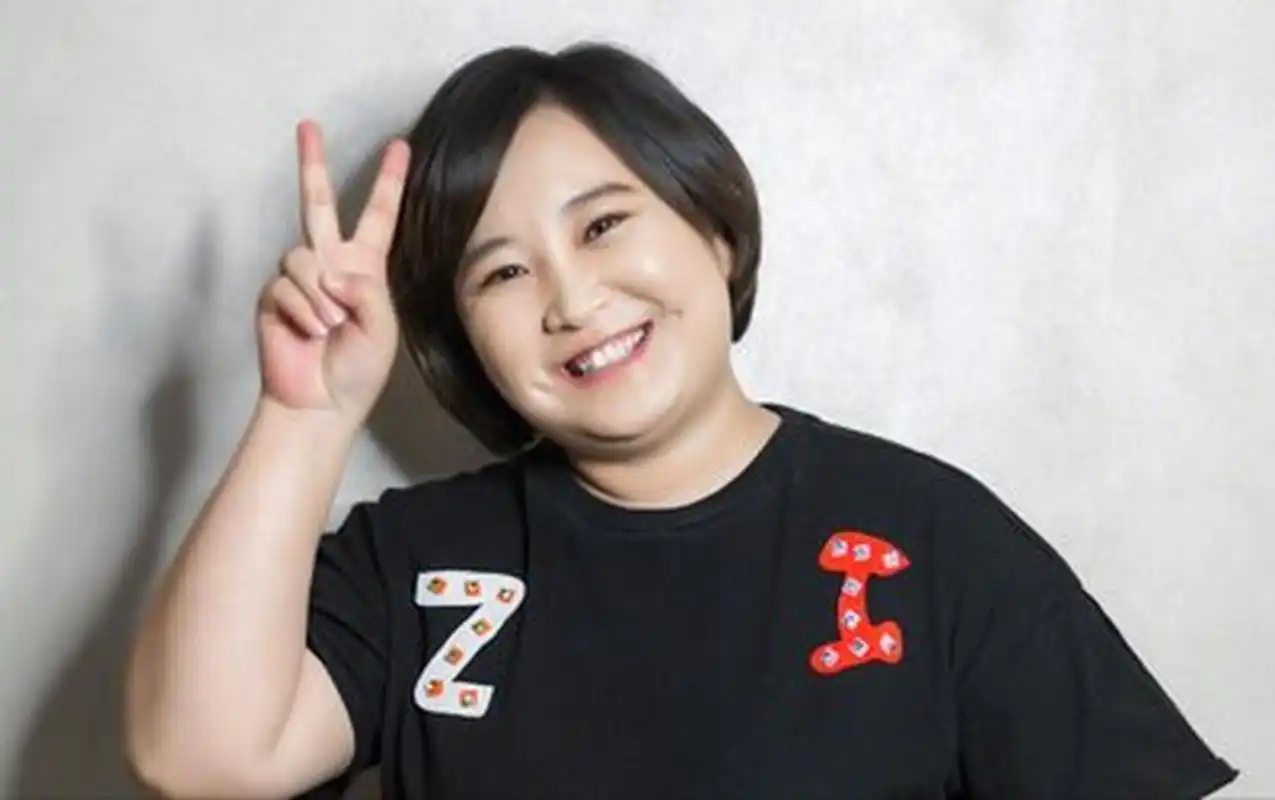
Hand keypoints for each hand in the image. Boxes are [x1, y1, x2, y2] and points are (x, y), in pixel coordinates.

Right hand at [256, 120, 409, 421]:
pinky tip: (310, 333)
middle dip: (312, 164)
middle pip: (318, 204)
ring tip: (330, 327)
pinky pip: (287, 286)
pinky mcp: (272, 295)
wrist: (320, 403)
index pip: (378, 216)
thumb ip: (367, 290)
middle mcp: (330, 264)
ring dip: (321, 296)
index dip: (389, 183)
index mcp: (365, 268)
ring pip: (304, 256)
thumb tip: (332, 269)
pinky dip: (304, 312)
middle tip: (308, 126)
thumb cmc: (358, 370)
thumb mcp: (382, 328)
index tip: (399, 147)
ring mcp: (298, 279)